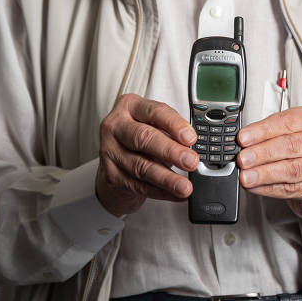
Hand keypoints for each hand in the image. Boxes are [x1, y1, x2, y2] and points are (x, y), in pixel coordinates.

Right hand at [96, 93, 198, 216]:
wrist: (114, 161)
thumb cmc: (139, 138)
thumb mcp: (155, 126)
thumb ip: (171, 132)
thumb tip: (192, 148)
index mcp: (130, 106)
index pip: (154, 112)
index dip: (174, 125)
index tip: (190, 138)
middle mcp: (116, 125)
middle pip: (144, 138)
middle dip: (170, 151)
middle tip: (190, 161)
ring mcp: (110, 150)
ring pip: (141, 166)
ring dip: (167, 178)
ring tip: (184, 186)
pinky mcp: (110, 174)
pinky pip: (139, 185)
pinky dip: (160, 192)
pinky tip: (174, 194)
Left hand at [237, 105, 301, 220]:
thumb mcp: (288, 130)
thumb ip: (268, 132)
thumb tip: (244, 141)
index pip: (287, 122)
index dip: (263, 131)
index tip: (243, 138)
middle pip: (291, 146)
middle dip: (262, 153)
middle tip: (243, 158)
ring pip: (292, 170)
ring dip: (264, 174)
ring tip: (246, 176)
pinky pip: (293, 189)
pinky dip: (270, 188)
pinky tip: (257, 186)